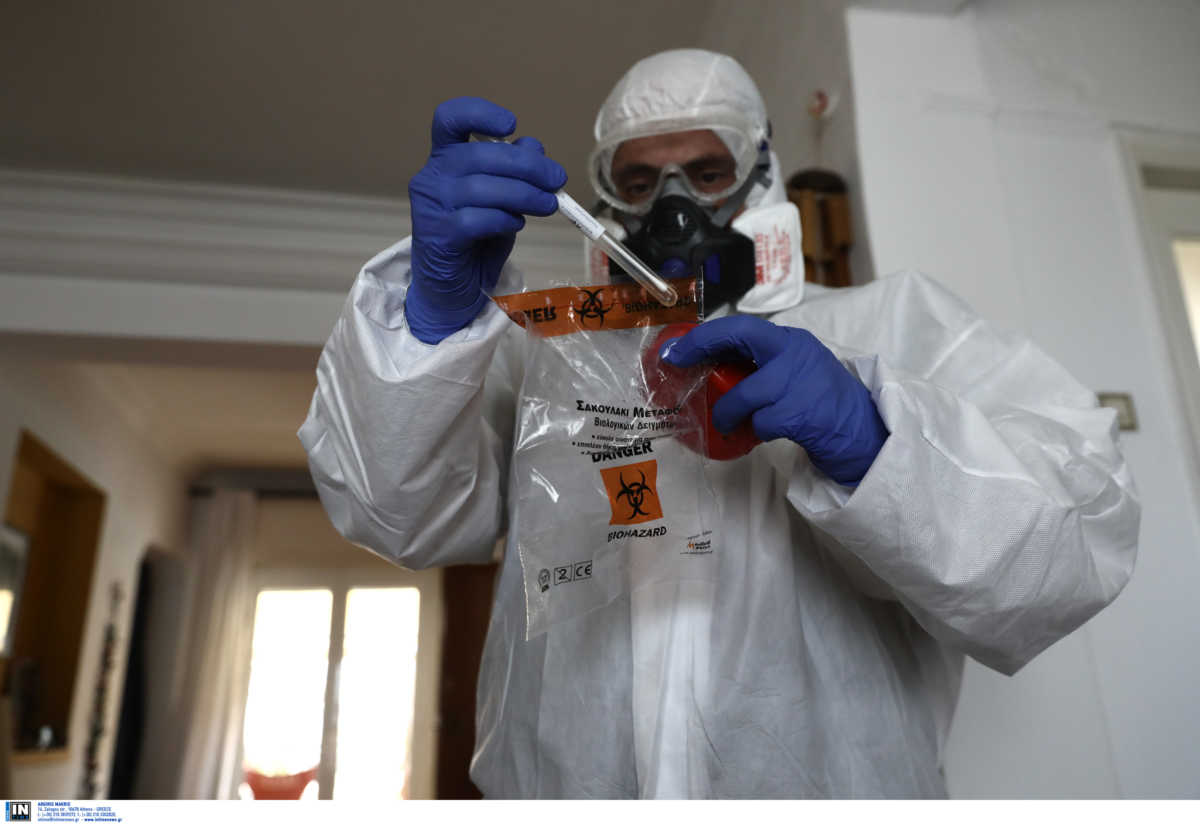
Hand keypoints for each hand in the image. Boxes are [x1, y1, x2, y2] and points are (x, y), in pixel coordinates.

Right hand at [405, 97, 567, 342]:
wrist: (453, 288)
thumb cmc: (477, 239)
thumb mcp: (502, 199)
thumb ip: (514, 172)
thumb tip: (533, 146)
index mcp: (445, 159)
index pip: (450, 118)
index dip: (480, 113)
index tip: (512, 125)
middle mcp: (432, 176)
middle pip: (479, 155)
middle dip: (527, 166)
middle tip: (556, 181)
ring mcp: (431, 205)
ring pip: (482, 187)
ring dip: (523, 194)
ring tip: (547, 205)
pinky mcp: (438, 234)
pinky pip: (478, 219)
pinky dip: (504, 220)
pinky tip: (515, 225)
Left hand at [663, 315, 888, 484]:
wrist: (863, 432)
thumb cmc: (821, 403)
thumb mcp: (795, 371)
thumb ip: (762, 365)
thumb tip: (711, 367)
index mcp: (791, 341)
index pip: (742, 326)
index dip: (705, 335)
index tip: (677, 347)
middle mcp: (794, 352)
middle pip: (739, 334)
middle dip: (702, 345)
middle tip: (678, 363)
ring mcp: (798, 382)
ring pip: (742, 393)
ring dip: (726, 413)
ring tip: (725, 424)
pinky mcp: (800, 413)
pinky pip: (759, 423)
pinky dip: (753, 433)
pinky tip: (760, 435)